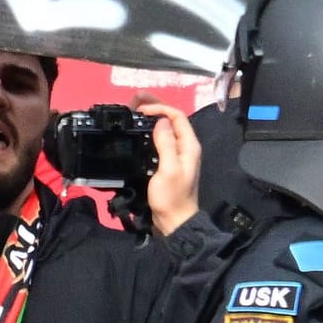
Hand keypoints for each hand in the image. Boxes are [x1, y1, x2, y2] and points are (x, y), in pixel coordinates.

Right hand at [136, 102, 201, 236]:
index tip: (140, 108)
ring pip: (165, 129)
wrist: (174, 221)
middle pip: (171, 119)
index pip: (176, 116)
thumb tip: (161, 121)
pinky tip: (138, 132)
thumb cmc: (171, 197)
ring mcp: (177, 155)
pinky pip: (160, 140)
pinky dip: (149, 132)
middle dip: (154, 107)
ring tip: (133, 112)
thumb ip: (166, 143)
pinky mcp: (168, 162)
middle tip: (134, 101)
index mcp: (189, 145)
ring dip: (151, 118)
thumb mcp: (168, 169)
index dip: (159, 107)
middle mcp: (185, 147)